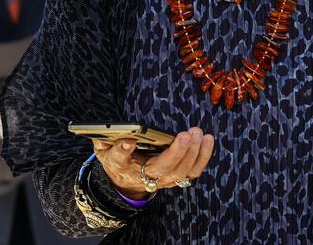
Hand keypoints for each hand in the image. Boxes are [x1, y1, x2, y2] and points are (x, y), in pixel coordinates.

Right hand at [93, 127, 213, 199]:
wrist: (127, 182)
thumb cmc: (117, 159)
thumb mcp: (104, 149)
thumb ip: (104, 139)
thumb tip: (111, 130)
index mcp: (123, 166)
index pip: (120, 159)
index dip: (123, 150)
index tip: (128, 141)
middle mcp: (146, 177)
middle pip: (162, 169)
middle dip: (175, 153)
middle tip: (184, 135)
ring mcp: (164, 179)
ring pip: (181, 171)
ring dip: (193, 153)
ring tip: (197, 133)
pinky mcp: (177, 176)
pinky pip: (193, 171)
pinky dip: (203, 157)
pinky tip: (208, 139)